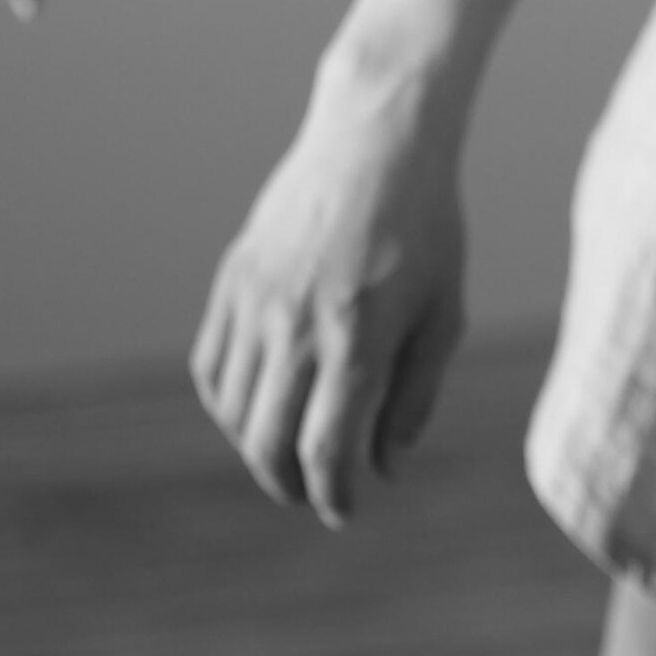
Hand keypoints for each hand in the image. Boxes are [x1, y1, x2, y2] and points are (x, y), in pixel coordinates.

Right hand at [191, 81, 466, 524]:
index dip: (332, 494)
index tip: (345, 511)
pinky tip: (260, 409)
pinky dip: (229, 404)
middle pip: (267, 443)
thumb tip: (383, 468)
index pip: (326, 448)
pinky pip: (212, 367)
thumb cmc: (426, 231)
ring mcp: (255, 302)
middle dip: (289, 485)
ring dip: (256, 447)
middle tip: (313, 497)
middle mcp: (297, 324)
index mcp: (359, 336)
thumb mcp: (443, 312)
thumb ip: (415, 396)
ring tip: (292, 455)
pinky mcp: (231, 282)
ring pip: (233, 410)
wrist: (376, 143)